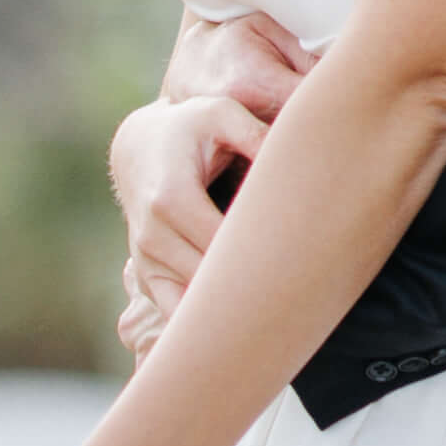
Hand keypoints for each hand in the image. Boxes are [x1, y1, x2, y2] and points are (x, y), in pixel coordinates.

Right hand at [110, 11, 307, 349]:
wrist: (138, 151)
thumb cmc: (189, 129)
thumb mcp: (220, 115)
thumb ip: (256, 134)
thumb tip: (298, 159)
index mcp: (171, 199)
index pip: (224, 248)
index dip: (266, 263)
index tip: (306, 271)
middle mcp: (153, 237)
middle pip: (211, 285)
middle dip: (257, 296)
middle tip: (307, 304)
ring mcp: (147, 264)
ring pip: (195, 309)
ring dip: (235, 317)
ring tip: (283, 323)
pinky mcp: (148, 281)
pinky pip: (179, 317)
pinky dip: (210, 326)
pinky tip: (248, 330)